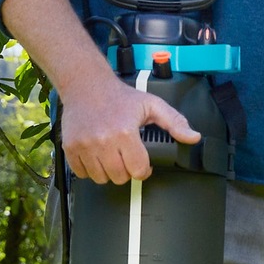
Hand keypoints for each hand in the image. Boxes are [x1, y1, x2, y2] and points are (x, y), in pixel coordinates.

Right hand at [60, 70, 199, 184]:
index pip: (139, 170)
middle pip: (120, 178)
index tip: (142, 162)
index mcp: (125, 133)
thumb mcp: (151, 105)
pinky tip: (96, 155)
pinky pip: (81, 174)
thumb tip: (193, 137)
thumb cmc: (119, 96)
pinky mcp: (70, 148)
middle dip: (126, 170)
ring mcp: (85, 146)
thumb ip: (174, 122)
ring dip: (108, 171)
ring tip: (111, 155)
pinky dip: (89, 169)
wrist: (85, 85)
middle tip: (126, 156)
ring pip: (101, 178)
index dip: (144, 169)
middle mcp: (104, 141)